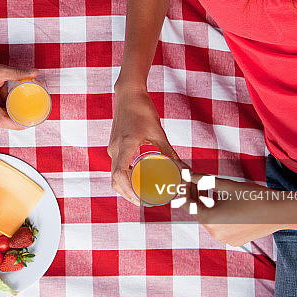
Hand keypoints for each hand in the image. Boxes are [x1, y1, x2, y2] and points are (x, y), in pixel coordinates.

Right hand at [0, 57, 36, 129]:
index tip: (28, 122)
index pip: (3, 121)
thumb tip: (35, 73)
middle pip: (3, 121)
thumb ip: (18, 73)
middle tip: (28, 108)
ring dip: (8, 112)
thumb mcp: (0, 70)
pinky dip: (1, 110)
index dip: (17, 124)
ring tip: (7, 96)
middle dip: (15, 116)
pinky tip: (2, 99)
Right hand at [108, 86, 179, 205]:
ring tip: (142, 193)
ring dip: (126, 187)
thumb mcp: (158, 132)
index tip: (141, 200)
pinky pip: (117, 166)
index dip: (129, 191)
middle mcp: (115, 149)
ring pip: (115, 175)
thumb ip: (169, 152)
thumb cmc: (142, 109)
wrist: (128, 94)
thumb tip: (184, 168)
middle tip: (145, 202)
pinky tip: (138, 178)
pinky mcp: (114, 146)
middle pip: (115, 180)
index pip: (120, 175)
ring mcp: (113, 148)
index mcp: (125, 146)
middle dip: (128, 194)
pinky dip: (125, 176)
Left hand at [184, 174, 278, 246]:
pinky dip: (217, 212)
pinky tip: (221, 198)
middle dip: (195, 193)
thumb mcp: (226, 185)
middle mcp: (214, 233)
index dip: (184, 188)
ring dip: (206, 202)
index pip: (187, 203)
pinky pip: (220, 224)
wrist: (280, 212)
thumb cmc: (253, 197)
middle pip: (198, 210)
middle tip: (194, 178)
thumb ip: (203, 180)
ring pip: (209, 217)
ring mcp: (225, 238)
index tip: (184, 177)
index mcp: (209, 220)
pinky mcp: (234, 239)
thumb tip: (188, 173)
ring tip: (208, 185)